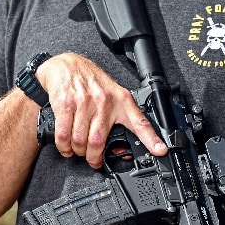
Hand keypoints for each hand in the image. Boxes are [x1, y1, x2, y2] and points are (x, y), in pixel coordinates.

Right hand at [35, 53, 167, 167]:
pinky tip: (66, 147)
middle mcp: (104, 101)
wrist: (67, 65)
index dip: (151, 139)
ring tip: (77, 151)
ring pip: (80, 140)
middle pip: (98, 141)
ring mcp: (84, 102)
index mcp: (121, 100)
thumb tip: (121, 145)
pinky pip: (64, 134)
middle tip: (92, 159)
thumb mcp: (113, 94)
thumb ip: (120, 116)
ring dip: (77, 151)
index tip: (160, 151)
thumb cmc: (91, 82)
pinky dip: (64, 146)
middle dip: (93, 157)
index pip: (140, 122)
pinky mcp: (66, 104)